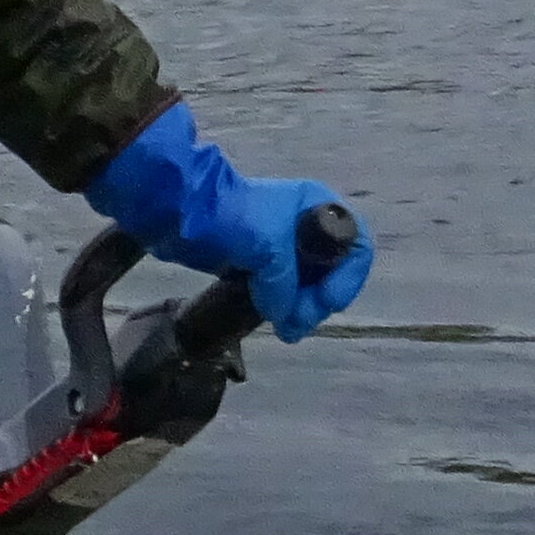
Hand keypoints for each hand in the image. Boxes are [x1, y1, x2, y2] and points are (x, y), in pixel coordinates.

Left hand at [80, 101, 372, 339]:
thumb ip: (285, 285)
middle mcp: (307, 223)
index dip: (347, 277)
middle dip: (321, 299)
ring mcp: (283, 244)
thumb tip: (285, 315)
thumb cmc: (231, 219)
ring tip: (288, 328)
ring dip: (304, 309)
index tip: (326, 300)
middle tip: (299, 322)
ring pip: (310, 285)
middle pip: (334, 271)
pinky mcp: (261, 262)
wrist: (178, 212)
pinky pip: (286, 290)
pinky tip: (279, 321)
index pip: (356, 245)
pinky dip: (286, 307)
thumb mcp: (269, 248)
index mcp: (318, 206)